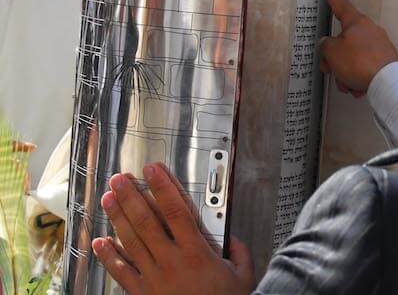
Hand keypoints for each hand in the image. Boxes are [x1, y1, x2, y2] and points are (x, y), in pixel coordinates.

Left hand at [92, 164, 254, 294]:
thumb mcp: (243, 276)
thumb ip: (239, 253)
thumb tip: (234, 240)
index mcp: (197, 254)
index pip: (177, 212)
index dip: (163, 188)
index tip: (154, 171)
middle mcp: (172, 262)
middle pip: (146, 222)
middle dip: (131, 197)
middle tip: (120, 179)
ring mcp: (154, 278)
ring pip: (131, 241)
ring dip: (117, 217)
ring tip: (108, 199)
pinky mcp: (143, 294)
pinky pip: (121, 272)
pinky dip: (108, 256)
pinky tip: (100, 241)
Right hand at [319, 0, 397, 95]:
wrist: (388, 82)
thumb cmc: (358, 62)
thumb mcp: (332, 52)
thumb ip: (325, 46)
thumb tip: (329, 45)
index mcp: (357, 22)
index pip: (340, 4)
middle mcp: (369, 30)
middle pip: (344, 42)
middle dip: (334, 59)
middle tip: (329, 70)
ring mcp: (379, 46)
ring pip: (353, 58)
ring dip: (345, 74)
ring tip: (348, 85)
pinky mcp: (385, 61)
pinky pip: (365, 68)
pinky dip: (358, 79)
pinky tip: (359, 89)